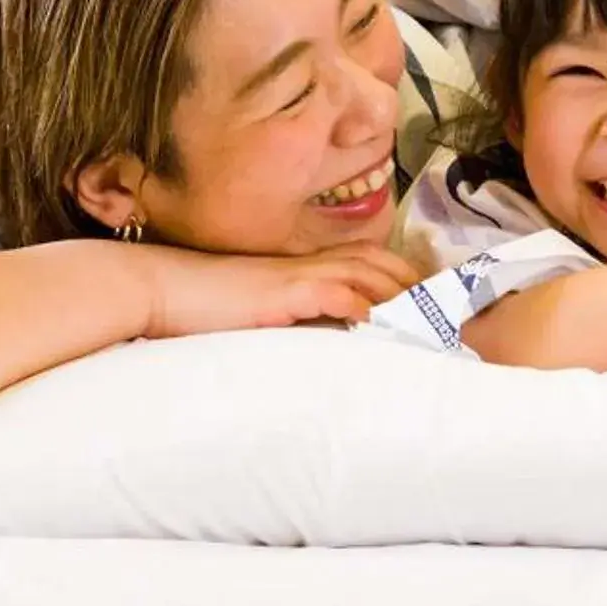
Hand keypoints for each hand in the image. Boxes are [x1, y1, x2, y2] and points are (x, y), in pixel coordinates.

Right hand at [130, 242, 414, 340]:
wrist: (154, 289)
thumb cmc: (199, 307)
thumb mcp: (256, 314)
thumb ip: (291, 321)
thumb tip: (323, 344)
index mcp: (304, 268)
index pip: (370, 261)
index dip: (406, 277)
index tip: (435, 300)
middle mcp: (308, 265)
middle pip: (381, 261)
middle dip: (419, 284)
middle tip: (452, 311)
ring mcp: (296, 275)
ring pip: (368, 273)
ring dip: (404, 295)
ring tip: (435, 319)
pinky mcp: (282, 292)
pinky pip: (334, 291)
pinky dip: (364, 304)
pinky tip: (386, 321)